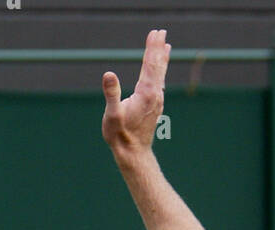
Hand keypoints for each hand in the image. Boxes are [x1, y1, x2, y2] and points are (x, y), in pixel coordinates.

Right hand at [102, 28, 170, 156]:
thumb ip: (111, 94)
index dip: (152, 47)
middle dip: (159, 48)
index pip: (150, 64)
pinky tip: (160, 71)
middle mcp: (155, 95)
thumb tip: (108, 74)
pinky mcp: (155, 107)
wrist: (133, 154)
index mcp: (146, 93)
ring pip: (160, 74)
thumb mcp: (112, 114)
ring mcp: (157, 101)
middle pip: (158, 66)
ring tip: (166, 46)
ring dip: (162, 58)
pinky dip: (160, 72)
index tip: (155, 33)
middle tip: (162, 31)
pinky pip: (159, 83)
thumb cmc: (120, 135)